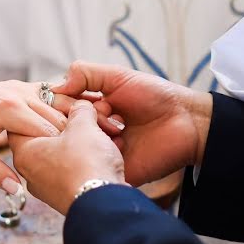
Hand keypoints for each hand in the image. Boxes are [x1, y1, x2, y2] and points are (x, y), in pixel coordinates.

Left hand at [0, 81, 74, 192]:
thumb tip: (18, 191)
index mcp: (7, 109)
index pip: (48, 131)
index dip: (61, 150)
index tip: (71, 167)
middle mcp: (18, 93)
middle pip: (58, 117)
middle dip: (69, 137)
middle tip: (79, 160)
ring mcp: (20, 86)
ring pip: (57, 106)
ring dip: (66, 125)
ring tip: (75, 147)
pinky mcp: (20, 86)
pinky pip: (48, 98)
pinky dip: (57, 112)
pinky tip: (64, 131)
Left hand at [9, 100, 125, 214]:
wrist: (105, 206)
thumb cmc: (86, 164)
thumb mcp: (83, 126)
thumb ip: (80, 111)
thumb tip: (81, 107)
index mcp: (25, 151)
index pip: (23, 122)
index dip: (43, 109)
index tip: (64, 105)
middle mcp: (30, 172)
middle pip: (45, 139)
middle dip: (68, 126)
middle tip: (87, 118)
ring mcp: (46, 188)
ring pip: (62, 156)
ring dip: (81, 143)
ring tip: (101, 134)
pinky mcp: (64, 197)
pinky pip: (73, 171)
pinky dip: (87, 160)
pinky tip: (105, 153)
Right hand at [54, 61, 211, 186]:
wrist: (187, 122)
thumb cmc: (156, 96)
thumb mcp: (118, 76)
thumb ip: (86, 74)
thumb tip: (56, 86)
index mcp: (90, 108)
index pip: (60, 107)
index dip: (66, 102)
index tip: (81, 99)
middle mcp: (91, 130)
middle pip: (65, 127)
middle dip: (82, 117)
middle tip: (109, 112)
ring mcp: (100, 151)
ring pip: (76, 146)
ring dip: (95, 133)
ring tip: (120, 127)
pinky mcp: (111, 170)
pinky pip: (93, 166)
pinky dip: (103, 152)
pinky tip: (121, 143)